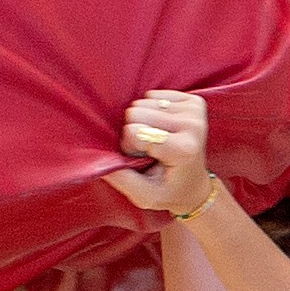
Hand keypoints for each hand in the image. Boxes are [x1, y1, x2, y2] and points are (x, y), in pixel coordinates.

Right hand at [107, 89, 214, 216]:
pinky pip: (153, 95)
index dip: (129, 146)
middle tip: (149, 151)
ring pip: (142, 101)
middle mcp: (193, 126)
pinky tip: (162, 129)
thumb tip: (94, 157)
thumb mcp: (143, 195)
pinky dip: (151, 111)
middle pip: (135, 112)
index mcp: (184, 149)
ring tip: (156, 141)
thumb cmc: (167, 192)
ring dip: (142, 122)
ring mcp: (195, 111)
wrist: (195, 187)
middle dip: (134, 132)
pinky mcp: (194, 100)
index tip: (142, 160)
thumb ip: (119, 176)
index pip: (134, 131)